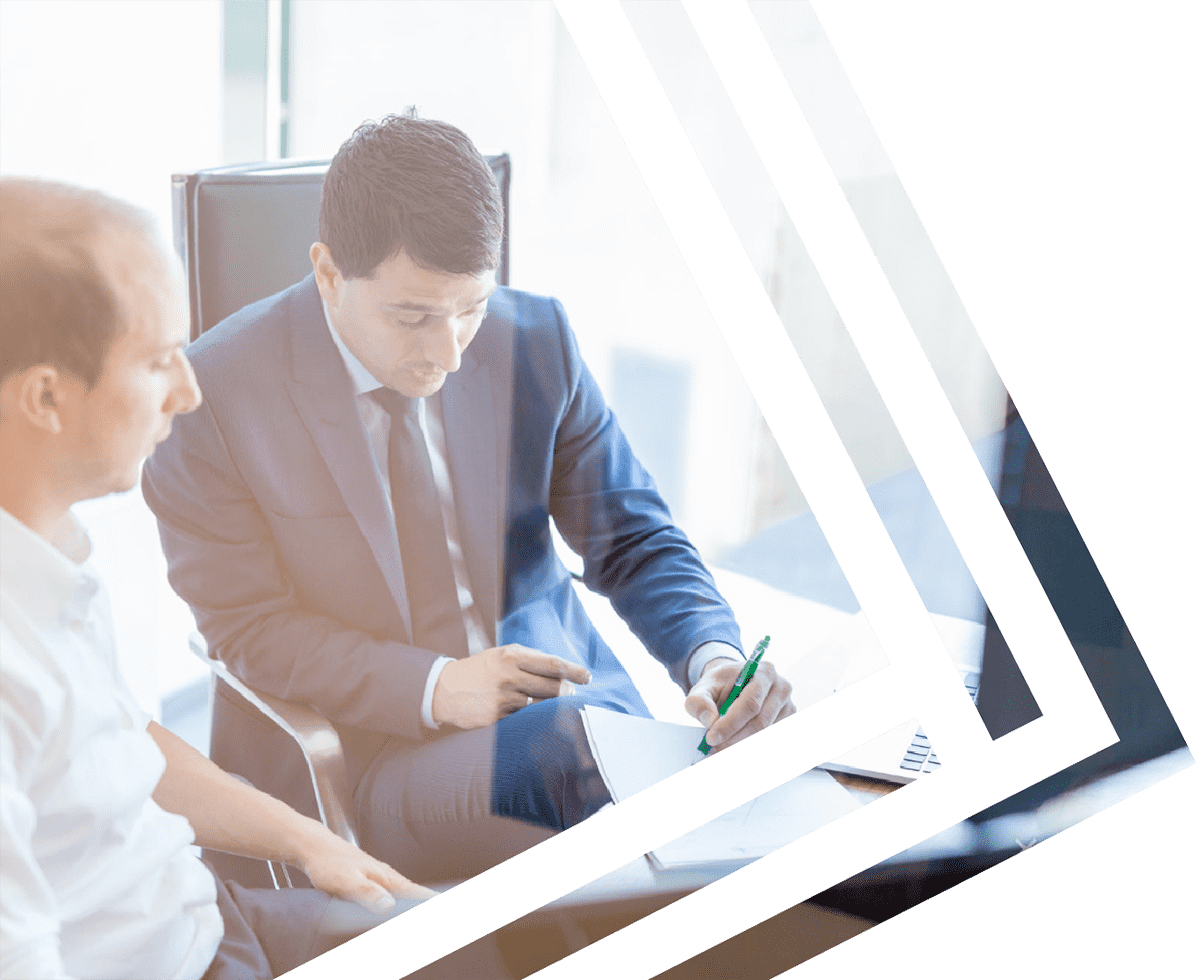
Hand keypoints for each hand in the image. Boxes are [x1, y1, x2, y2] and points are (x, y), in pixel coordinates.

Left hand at [297, 823, 436, 911]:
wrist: (314, 847)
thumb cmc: (328, 862)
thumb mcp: (346, 881)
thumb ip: (368, 893)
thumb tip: (389, 905)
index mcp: (385, 877)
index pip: (416, 893)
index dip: (432, 902)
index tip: (447, 907)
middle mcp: (386, 877)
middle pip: (414, 894)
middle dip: (429, 904)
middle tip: (443, 912)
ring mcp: (378, 878)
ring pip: (403, 894)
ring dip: (416, 904)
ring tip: (428, 912)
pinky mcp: (369, 882)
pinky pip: (391, 894)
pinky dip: (400, 902)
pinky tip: (398, 909)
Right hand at [431, 644, 591, 728]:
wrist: (444, 690)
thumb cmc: (480, 670)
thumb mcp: (501, 655)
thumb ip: (529, 659)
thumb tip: (561, 670)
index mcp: (512, 656)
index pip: (553, 664)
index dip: (574, 671)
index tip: (588, 677)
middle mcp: (509, 676)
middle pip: (552, 687)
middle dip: (566, 692)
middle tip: (571, 694)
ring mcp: (503, 699)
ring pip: (541, 706)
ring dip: (552, 707)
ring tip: (554, 705)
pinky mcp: (497, 718)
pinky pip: (525, 720)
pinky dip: (533, 718)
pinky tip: (533, 717)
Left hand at [684, 657, 795, 752]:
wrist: (736, 684)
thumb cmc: (722, 685)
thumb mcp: (704, 687)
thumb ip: (700, 701)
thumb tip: (710, 721)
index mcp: (764, 672)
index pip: (750, 703)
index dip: (731, 724)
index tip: (712, 738)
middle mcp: (781, 688)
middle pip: (760, 722)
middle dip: (735, 738)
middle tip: (714, 748)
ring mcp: (788, 706)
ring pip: (765, 733)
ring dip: (742, 744)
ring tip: (721, 747)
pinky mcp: (787, 720)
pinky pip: (770, 738)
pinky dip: (751, 745)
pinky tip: (735, 745)